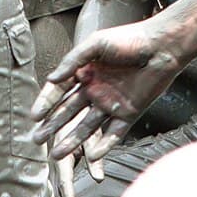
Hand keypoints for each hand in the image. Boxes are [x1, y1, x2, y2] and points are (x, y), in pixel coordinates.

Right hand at [31, 9, 185, 163]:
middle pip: (69, 112)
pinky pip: (114, 134)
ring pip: (87, 127)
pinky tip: (92, 157)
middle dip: (53, 126)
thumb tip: (51, 79)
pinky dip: (104, 146)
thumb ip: (73, 61)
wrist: (162, 47)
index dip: (46, 103)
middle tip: (37, 140)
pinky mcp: (129, 114)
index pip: (59, 91)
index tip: (34, 117)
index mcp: (85, 73)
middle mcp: (95, 90)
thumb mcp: (96, 44)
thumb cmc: (129, 39)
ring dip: (73, 141)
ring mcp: (111, 104)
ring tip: (57, 155)